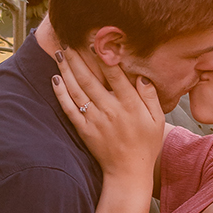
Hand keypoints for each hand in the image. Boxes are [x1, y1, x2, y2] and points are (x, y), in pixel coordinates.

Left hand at [52, 47, 164, 179]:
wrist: (128, 172)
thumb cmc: (146, 144)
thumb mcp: (157, 120)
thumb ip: (150, 96)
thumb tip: (142, 75)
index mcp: (130, 105)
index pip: (114, 75)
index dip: (102, 57)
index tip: (94, 40)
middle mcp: (110, 110)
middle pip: (90, 79)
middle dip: (78, 58)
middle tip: (68, 40)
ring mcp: (95, 120)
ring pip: (77, 90)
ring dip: (67, 70)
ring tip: (60, 53)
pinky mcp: (84, 130)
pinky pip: (69, 109)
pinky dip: (61, 93)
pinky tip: (55, 79)